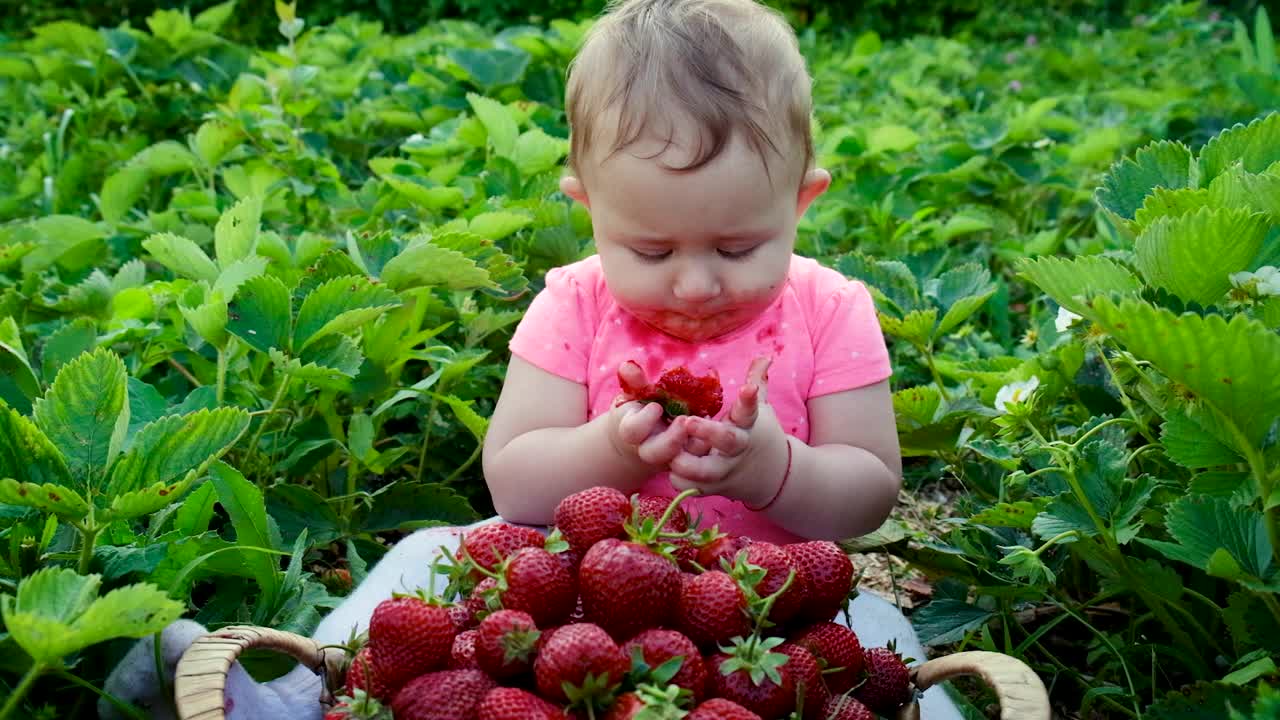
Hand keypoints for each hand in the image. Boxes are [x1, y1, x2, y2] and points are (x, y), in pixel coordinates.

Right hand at [607, 360, 698, 469]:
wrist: (645, 437)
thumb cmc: (639, 409)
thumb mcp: (634, 394)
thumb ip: (634, 381)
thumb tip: (627, 365)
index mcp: (632, 431)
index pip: (632, 431)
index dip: (644, 420)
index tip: (656, 406)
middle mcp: (649, 447)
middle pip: (654, 453)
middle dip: (670, 439)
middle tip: (684, 420)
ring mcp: (668, 455)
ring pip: (680, 460)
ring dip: (694, 443)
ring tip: (705, 421)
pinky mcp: (688, 456)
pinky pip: (699, 454)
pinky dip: (708, 440)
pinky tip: (714, 422)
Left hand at [666, 357, 788, 506]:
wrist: (771, 476)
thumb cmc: (756, 435)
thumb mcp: (759, 410)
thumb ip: (757, 383)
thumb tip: (765, 356)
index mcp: (747, 426)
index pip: (750, 410)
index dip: (749, 400)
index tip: (748, 388)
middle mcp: (736, 449)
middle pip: (727, 442)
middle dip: (708, 433)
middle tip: (686, 421)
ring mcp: (725, 470)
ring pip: (706, 471)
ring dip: (687, 462)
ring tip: (672, 452)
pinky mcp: (713, 487)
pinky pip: (693, 487)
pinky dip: (681, 481)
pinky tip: (670, 469)